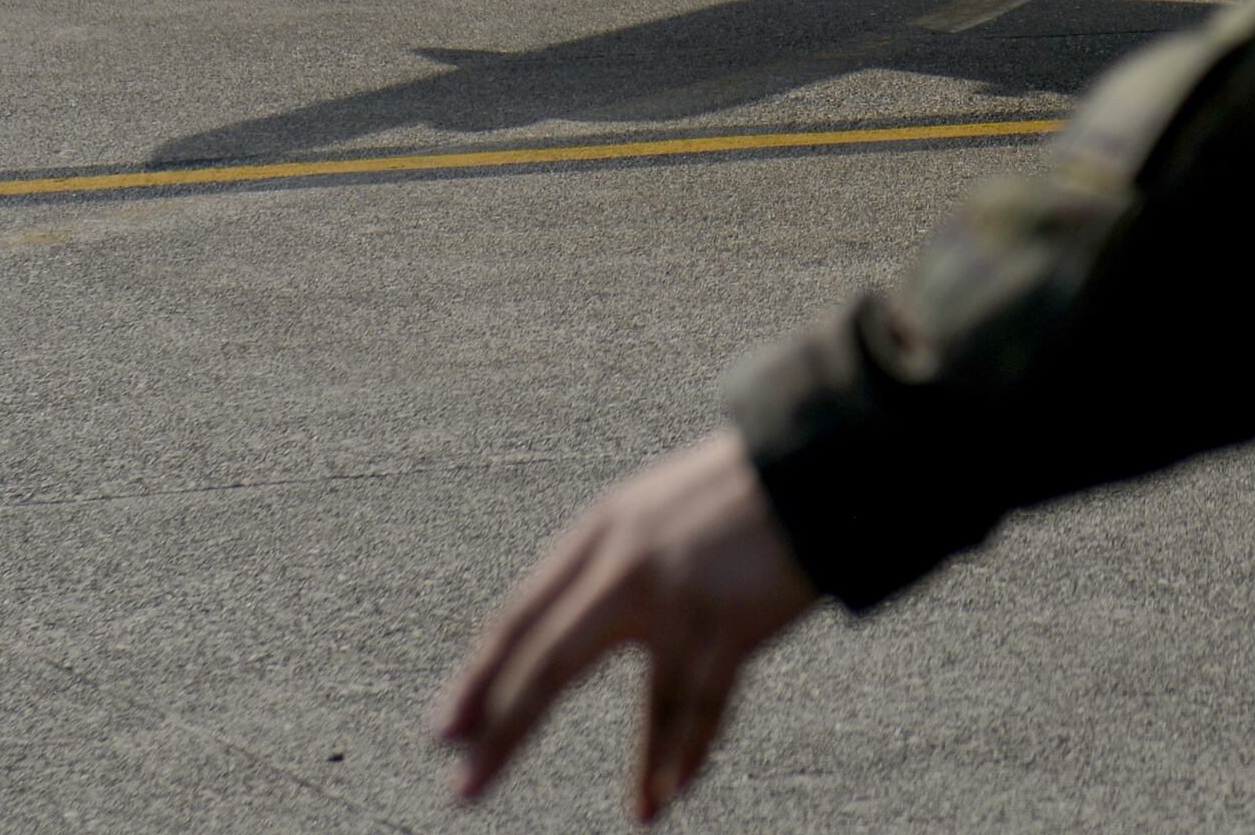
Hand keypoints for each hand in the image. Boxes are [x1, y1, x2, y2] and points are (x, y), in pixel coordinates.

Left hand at [433, 430, 817, 820]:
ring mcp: (679, 596)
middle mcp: (625, 565)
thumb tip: (569, 626)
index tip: (444, 729)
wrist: (810, 456)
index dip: (479, 677)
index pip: (519, 615)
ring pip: (648, 699)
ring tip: (636, 818)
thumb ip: (611, 562)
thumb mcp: (652, 508)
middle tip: (463, 787)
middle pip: (548, 662)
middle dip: (503, 730)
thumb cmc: (737, 485)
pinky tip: (677, 790)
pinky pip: (707, 702)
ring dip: (645, 767)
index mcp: (599, 531)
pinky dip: (693, 750)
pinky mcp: (732, 619)